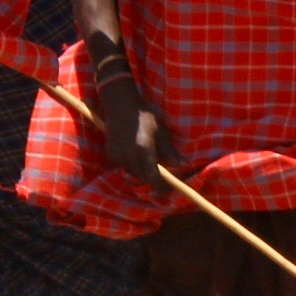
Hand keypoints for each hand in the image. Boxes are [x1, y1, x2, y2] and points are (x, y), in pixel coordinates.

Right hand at [92, 70, 171, 185]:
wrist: (120, 104)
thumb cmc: (144, 116)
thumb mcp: (161, 132)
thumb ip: (170, 151)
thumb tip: (184, 164)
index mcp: (143, 150)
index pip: (153, 178)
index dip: (162, 187)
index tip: (169, 190)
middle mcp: (128, 157)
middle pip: (143, 178)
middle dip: (153, 178)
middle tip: (163, 174)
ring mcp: (117, 156)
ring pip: (133, 173)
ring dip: (142, 171)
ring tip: (149, 158)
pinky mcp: (110, 155)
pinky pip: (125, 166)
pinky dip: (132, 164)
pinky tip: (135, 152)